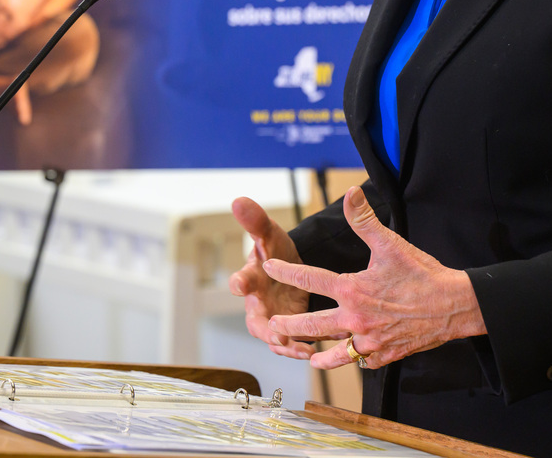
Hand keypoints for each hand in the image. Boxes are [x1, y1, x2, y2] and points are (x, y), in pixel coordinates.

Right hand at [228, 198, 314, 359]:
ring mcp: (271, 318)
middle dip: (264, 329)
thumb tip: (239, 199)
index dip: (238, 283)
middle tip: (274, 336)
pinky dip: (298, 349)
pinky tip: (312, 353)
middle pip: (254, 320)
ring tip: (298, 349)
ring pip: (272, 338)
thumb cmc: (275, 251)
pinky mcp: (287, 329)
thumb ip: (255, 221)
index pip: (239, 280)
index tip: (239, 285)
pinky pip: (290, 344)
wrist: (292, 267)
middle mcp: (257, 302)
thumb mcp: (269, 234)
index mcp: (251, 277)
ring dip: (284, 345)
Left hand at [263, 186, 485, 369]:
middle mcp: (355, 319)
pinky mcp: (385, 356)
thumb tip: (350, 192)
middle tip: (273, 326)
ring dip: (317, 354)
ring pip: (334, 353)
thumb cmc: (422, 274)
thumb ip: (364, 220)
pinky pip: (361, 362)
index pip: (308, 278)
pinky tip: (347, 358)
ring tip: (305, 354)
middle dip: (289, 327)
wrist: (453, 306)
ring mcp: (369, 341)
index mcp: (352, 290)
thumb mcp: (391, 244)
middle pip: (312, 326)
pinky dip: (351, 360)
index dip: (285, 271)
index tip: (269, 268)